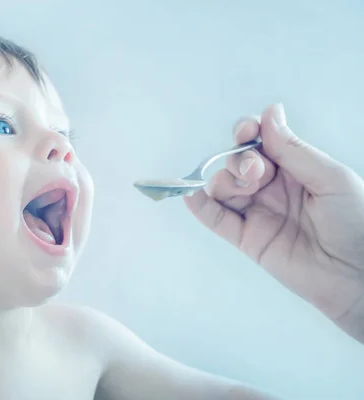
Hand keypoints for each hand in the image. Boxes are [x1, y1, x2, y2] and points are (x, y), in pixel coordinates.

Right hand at [184, 103, 363, 342]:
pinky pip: (217, 220)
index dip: (249, 133)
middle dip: (240, 160)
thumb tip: (269, 113)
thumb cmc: (357, 222)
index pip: (261, 142)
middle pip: (238, 162)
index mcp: (295, 168)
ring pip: (224, 187)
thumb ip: (293, 150)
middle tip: (256, 172)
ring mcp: (258, 212)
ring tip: (246, 189)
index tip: (247, 132)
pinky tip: (191, 196)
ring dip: (226, 180)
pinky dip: (201, 207)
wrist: (359, 275)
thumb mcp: (331, 178)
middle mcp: (273, 187)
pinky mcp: (247, 239)